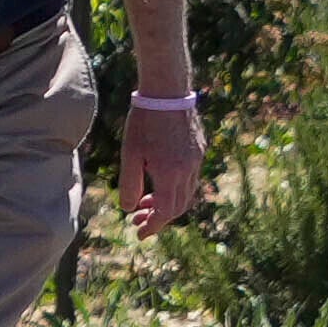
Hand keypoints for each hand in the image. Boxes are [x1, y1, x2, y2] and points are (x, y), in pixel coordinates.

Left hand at [116, 90, 207, 232]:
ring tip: (145, 202)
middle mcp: (189, 171)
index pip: (166, 212)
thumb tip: (128, 208)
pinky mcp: (199, 151)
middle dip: (159, 217)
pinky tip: (159, 181)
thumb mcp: (130, 153)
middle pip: (178, 207)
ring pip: (186, 194)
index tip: (139, 234)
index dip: (153, 226)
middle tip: (137, 219)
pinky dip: (175, 188)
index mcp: (171, 173)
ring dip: (167, 203)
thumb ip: (129, 183)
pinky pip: (190, 178)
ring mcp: (197, 161)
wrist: (168, 92)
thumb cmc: (144, 121)